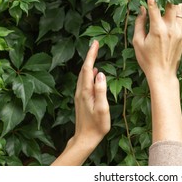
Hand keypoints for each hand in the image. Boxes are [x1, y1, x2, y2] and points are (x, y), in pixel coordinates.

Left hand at [52, 40, 109, 164]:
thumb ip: (101, 90)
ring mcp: (79, 95)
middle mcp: (80, 91)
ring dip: (88, 63)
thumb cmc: (97, 126)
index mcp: (85, 91)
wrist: (85, 138)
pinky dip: (88, 72)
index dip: (91, 54)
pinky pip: (84, 81)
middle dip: (89, 55)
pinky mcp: (81, 99)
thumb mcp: (102, 108)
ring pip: (83, 74)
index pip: (88, 68)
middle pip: (83, 69)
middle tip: (95, 44)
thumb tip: (101, 73)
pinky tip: (94, 72)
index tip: (95, 43)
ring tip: (95, 54)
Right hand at [133, 0, 181, 80]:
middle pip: (172, 3)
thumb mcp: (137, 42)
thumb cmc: (147, 60)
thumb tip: (142, 9)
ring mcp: (178, 31)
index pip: (154, 5)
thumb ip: (139, 23)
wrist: (162, 74)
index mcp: (157, 28)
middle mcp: (170, 28)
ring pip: (180, 10)